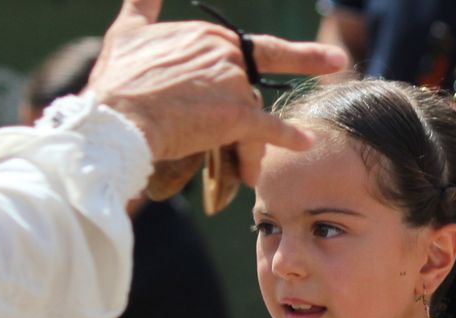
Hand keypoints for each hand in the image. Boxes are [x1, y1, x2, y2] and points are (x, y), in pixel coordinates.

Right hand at [87, 0, 346, 184]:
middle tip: (338, 61)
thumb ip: (142, 6)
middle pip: (252, 83)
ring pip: (255, 109)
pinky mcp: (235, 115)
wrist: (117, 119)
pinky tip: (306, 142)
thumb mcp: (127, 32)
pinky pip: (270, 127)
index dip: (275, 54)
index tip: (318, 49)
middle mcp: (224, 52)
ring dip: (250, 137)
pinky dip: (289, 136)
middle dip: (270, 93)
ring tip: (240, 164)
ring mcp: (232, 83)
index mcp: (206, 34)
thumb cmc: (118, 81)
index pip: (247, 49)